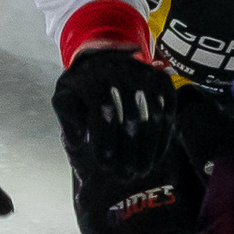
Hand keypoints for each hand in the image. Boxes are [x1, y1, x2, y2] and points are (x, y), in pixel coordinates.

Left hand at [54, 49, 176, 183]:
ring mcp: (144, 73)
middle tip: (126, 175)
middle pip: (132, 116)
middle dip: (130, 150)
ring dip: (149, 147)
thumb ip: (67, 118)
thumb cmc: (81, 87)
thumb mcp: (65, 97)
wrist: (101, 59)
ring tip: (142, 170)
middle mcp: (121, 71)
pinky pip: (168, 108)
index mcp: (94, 76)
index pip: (104, 110)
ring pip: (154, 114)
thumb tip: (78, 141)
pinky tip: (157, 155)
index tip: (106, 165)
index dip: (106, 140)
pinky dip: (165, 134)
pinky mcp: (161, 79)